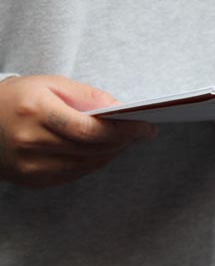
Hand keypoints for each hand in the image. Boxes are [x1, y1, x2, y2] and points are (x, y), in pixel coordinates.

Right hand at [0, 76, 156, 188]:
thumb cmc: (18, 98)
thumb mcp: (51, 84)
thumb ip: (87, 95)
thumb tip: (121, 108)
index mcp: (36, 113)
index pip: (90, 130)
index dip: (124, 131)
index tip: (146, 126)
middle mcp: (31, 142)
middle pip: (93, 149)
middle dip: (124, 141)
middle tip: (142, 131)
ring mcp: (30, 166)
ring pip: (88, 165)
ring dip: (112, 152)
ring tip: (126, 138)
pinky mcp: (33, 181)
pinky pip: (75, 174)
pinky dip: (94, 161)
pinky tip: (103, 149)